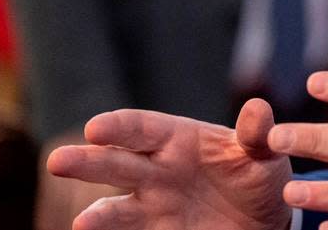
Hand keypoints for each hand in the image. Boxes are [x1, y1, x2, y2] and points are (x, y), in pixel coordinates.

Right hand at [46, 98, 292, 229]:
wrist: (268, 219)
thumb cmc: (259, 175)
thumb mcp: (265, 152)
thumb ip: (257, 135)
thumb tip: (258, 109)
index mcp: (179, 139)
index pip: (143, 128)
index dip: (119, 127)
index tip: (96, 128)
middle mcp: (157, 171)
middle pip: (117, 163)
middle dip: (88, 161)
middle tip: (58, 160)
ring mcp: (154, 206)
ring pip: (117, 209)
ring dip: (98, 216)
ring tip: (82, 223)